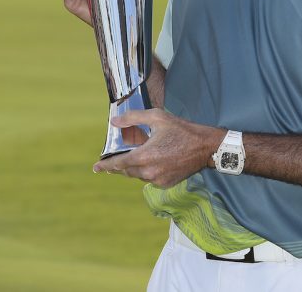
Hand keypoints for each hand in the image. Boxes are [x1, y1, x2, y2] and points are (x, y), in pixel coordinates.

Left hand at [93, 108, 223, 188]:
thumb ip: (133, 118)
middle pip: (126, 171)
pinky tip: (155, 160)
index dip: (105, 166)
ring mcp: (158, 180)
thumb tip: (114, 121)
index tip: (95, 168)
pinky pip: (150, 179)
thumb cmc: (181, 130)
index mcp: (144, 156)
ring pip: (138, 175)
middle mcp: (149, 171)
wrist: (205, 147)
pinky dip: (148, 171)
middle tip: (116, 159)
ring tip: (140, 155)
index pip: (117, 163)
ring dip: (135, 167)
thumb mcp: (157, 117)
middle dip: (120, 165)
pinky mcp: (166, 184)